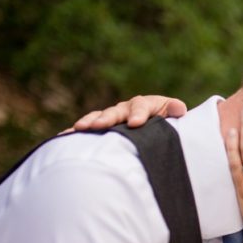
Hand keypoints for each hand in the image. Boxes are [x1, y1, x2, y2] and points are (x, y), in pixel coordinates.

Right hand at [71, 95, 187, 130]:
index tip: (136, 124)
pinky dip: (76, 133)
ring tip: (78, 129)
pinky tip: (63, 138)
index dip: (138, 114)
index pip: (141, 106)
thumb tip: (179, 108)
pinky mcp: (102, 128)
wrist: (158, 127)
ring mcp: (112, 117)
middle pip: (115, 111)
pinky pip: (88, 129)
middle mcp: (126, 109)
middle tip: (99, 126)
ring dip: (88, 123)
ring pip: (98, 117)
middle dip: (107, 118)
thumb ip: (174, 111)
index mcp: (145, 105)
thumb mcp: (175, 118)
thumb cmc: (168, 125)